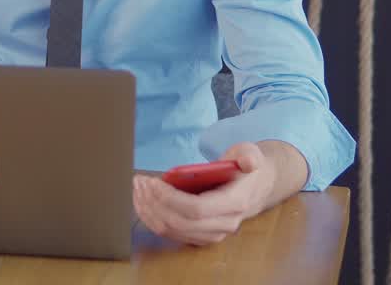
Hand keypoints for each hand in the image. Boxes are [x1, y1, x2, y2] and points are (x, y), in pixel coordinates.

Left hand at [132, 142, 275, 245]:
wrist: (253, 189)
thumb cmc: (245, 169)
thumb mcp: (250, 154)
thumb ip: (249, 156)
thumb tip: (249, 162)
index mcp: (234, 204)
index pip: (196, 209)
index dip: (170, 198)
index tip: (153, 182)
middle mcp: (223, 225)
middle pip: (179, 223)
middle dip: (154, 203)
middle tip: (139, 182)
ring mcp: (212, 235)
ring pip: (172, 231)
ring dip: (149, 211)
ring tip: (137, 189)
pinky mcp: (200, 237)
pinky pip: (170, 233)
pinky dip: (152, 218)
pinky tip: (142, 200)